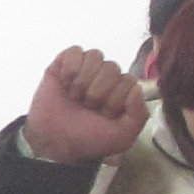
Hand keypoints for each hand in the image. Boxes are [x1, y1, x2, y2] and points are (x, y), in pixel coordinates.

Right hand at [21, 47, 148, 165]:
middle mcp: (105, 77)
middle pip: (112, 67)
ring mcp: (85, 69)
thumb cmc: (88, 139)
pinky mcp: (64, 64)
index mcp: (121, 92)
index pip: (128, 80)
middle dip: (98, 92)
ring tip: (74, 96)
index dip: (115, 98)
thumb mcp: (121, 137)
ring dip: (83, 80)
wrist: (55, 142)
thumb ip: (139, 115)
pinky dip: (71, 67)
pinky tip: (65, 83)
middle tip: (86, 107)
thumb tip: (135, 88)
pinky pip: (75, 51)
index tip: (103, 115)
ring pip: (96, 56)